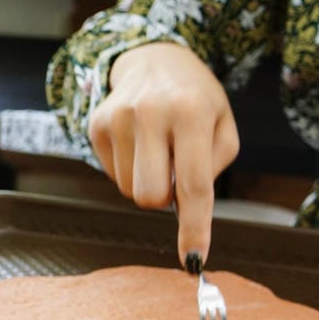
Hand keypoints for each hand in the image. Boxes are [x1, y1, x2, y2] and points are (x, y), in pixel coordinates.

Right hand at [92, 42, 239, 265]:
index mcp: (191, 112)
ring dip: (147, 181)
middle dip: (164, 198)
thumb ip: (211, 168)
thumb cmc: (195, 100)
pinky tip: (138, 143)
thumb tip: (184, 212)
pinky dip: (129, 169)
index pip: (193, 185)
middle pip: (151, 196)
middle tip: (174, 171)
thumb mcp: (221, 125)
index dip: (194, 227)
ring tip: (156, 149)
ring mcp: (118, 118)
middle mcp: (150, 113)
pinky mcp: (97, 125)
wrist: (155, 60)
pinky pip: (113, 176)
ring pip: (130, 190)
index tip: (193, 259)